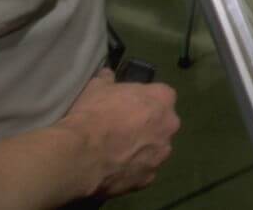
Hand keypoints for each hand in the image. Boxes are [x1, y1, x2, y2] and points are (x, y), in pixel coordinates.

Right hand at [58, 68, 179, 197]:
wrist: (82, 153)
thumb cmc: (93, 113)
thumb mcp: (97, 87)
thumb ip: (108, 80)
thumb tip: (107, 74)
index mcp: (163, 98)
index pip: (162, 95)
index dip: (145, 100)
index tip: (129, 106)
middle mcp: (170, 125)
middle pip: (163, 123)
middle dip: (148, 126)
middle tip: (123, 129)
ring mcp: (161, 154)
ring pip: (155, 149)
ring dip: (143, 149)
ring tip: (117, 152)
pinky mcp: (149, 178)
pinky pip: (144, 171)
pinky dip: (133, 170)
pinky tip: (115, 169)